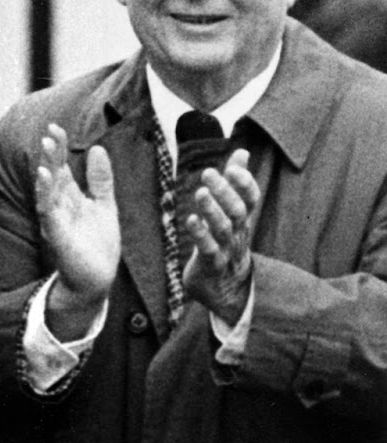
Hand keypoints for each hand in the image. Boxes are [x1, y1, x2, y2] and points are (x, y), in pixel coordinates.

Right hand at [35, 124, 119, 339]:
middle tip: (50, 132)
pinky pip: (48, 211)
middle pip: (52, 175)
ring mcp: (56, 220)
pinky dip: (45, 194)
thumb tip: (97, 149)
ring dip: (46, 169)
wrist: (97, 280)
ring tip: (47, 148)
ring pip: (47, 190)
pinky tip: (45, 177)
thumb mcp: (104, 206)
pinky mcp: (57, 235)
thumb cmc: (98, 246)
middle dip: (51, 154)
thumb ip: (100, 180)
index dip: (58, 149)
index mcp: (69, 198)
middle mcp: (59, 206)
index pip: (61, 167)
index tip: (57, 128)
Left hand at [181, 148, 258, 324]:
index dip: (245, 183)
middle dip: (225, 192)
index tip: (234, 167)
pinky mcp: (210, 266)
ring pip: (223, 230)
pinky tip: (191, 220)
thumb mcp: (232, 213)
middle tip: (208, 172)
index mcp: (243, 220)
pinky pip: (209, 250)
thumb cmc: (228, 243)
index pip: (251, 199)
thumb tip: (242, 151)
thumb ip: (236, 182)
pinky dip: (201, 235)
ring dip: (212, 210)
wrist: (228, 291)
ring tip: (200, 192)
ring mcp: (226, 251)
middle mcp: (238, 234)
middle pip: (237, 212)